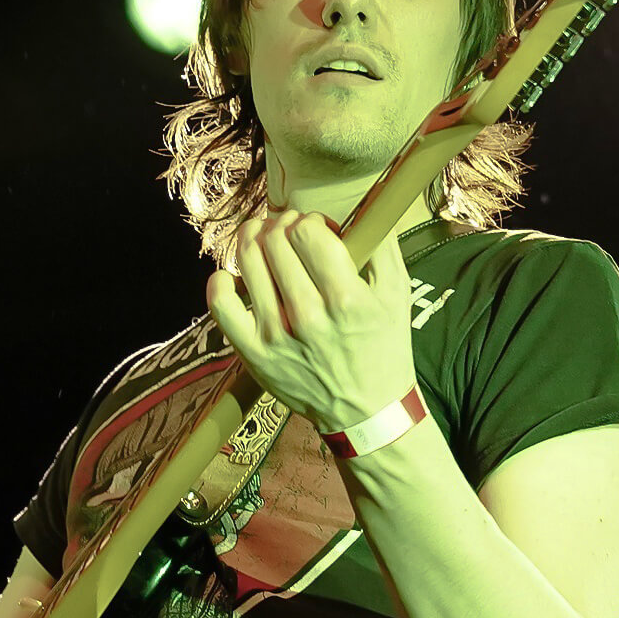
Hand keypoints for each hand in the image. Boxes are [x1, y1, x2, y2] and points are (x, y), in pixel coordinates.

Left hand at [205, 210, 415, 432]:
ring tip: (262, 239)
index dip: (310, 220)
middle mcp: (308, 317)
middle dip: (281, 224)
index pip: (307, 233)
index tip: (316, 230)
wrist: (367, 411)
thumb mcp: (397, 295)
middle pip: (274, 241)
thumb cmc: (383, 348)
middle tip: (289, 231)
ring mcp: (276, 336)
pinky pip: (221, 305)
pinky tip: (233, 276)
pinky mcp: (254, 354)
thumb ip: (382, 245)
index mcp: (346, 300)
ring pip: (248, 261)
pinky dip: (221, 281)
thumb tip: (363, 206)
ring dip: (252, 238)